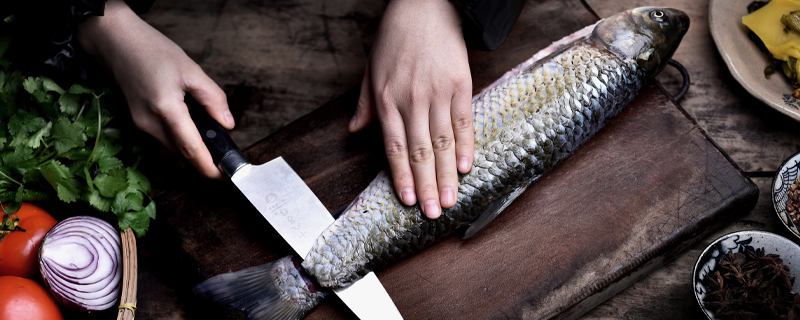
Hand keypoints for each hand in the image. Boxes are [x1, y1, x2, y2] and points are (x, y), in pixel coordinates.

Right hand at [76, 0, 232, 178]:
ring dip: (191, 148)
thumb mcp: (191, 70)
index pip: (191, 150)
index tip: (225, 177)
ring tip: (210, 136)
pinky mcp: (135, 122)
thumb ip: (212, 99)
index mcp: (165, 110)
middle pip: (182, 153)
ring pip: (172, 148)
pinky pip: (161, 138)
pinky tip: (189, 125)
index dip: (210, 168)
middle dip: (204, 159)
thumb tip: (227, 124)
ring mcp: (138, 125)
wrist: (112, 40)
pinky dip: (178, 138)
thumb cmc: (149, 49)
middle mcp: (148, 124)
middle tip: (225, 155)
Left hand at [349, 0, 473, 218]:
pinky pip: (464, 122)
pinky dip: (466, 147)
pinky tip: (465, 168)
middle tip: (434, 214)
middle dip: (427, 187)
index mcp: (387, 100)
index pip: (395, 148)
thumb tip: (354, 130)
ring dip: (446, 176)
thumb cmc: (395, 37)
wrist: (424, 6)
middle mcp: (412, 100)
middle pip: (421, 153)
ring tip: (450, 201)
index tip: (408, 202)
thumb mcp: (371, 69)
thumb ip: (365, 104)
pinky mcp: (461, 84)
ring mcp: (438, 93)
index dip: (402, 178)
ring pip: (443, 143)